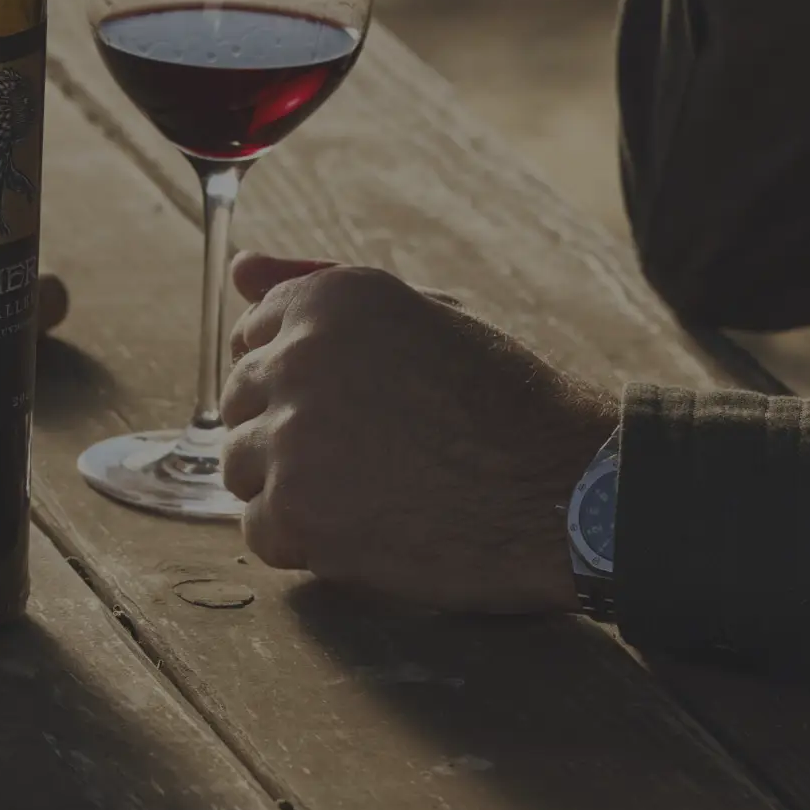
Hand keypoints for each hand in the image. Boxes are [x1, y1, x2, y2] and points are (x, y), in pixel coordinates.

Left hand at [219, 255, 614, 612]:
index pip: (251, 338)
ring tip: (370, 492)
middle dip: (289, 433)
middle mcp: (299, 356)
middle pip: (239, 404)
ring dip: (291, 487)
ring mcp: (293, 435)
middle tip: (370, 456)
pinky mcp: (298, 511)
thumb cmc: (505, 403)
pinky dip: (302, 543)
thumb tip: (240, 267)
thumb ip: (320, 287)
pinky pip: (257, 530)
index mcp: (328, 300)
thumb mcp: (424, 316)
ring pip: (240, 466)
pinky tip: (366, 531)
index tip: (351, 405)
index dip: (299, 382)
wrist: (570, 490)